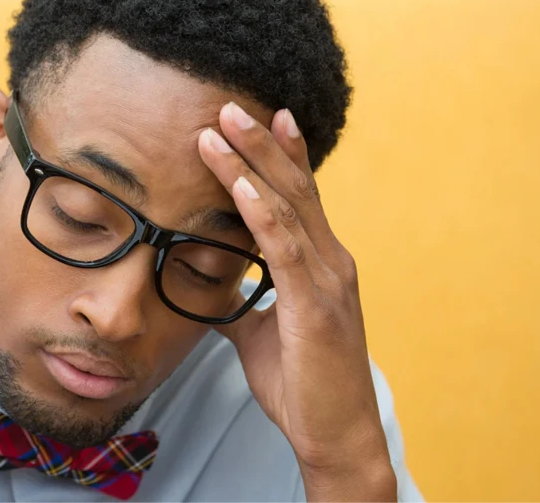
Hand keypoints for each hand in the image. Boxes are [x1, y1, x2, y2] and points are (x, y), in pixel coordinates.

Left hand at [197, 103, 395, 500]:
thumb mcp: (260, 333)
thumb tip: (207, 283)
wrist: (332, 436)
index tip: (262, 117)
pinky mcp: (315, 305)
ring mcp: (327, 280)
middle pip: (294, 187)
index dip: (282, 155)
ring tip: (221, 126)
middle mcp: (330, 261)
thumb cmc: (302, 383)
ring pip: (288, 206)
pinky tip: (236, 183)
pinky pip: (283, 247)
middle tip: (230, 105)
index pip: (300, 197)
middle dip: (261, 143)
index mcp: (320, 264)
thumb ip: (240, 300)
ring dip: (252, 163)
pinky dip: (260, 210)